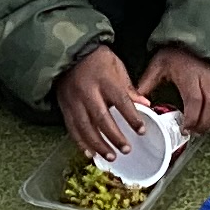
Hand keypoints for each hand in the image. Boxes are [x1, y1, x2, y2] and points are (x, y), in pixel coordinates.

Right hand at [52, 45, 150, 164]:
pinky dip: (81, 143)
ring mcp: (73, 100)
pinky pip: (72, 128)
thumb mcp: (116, 67)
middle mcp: (87, 91)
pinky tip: (90, 153)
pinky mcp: (64, 107)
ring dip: (98, 145)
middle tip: (126, 149)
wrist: (68, 53)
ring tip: (111, 156)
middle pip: (102, 118)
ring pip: (85, 127)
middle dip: (114, 137)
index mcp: (104, 79)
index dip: (132, 117)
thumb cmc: (96, 59)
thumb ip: (129, 87)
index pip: (121, 101)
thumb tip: (145, 104)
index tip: (141, 131)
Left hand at [141, 45, 209, 137]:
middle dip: (204, 124)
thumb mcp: (159, 65)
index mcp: (190, 75)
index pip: (195, 101)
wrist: (196, 34)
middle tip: (195, 131)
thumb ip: (147, 84)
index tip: (185, 129)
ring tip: (207, 127)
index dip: (192, 119)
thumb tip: (136, 103)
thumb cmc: (177, 51)